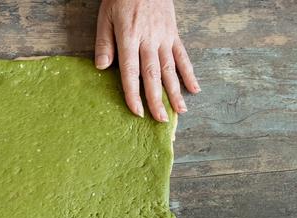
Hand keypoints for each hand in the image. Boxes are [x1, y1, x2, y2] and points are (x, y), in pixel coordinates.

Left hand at [94, 0, 199, 121]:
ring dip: (175, 91)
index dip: (133, 93)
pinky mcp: (173, 34)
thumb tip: (102, 68)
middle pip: (153, 75)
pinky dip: (189, 73)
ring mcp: (164, 38)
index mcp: (129, 38)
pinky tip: (194, 88)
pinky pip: (182, 56)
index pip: (131, 72)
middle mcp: (149, 41)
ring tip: (180, 111)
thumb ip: (104, 43)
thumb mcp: (105, 17)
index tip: (137, 111)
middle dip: (157, 99)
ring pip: (170, 69)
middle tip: (161, 120)